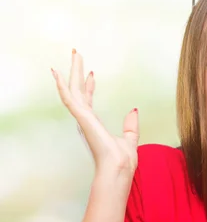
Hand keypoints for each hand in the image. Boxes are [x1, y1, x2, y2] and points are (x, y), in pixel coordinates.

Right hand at [51, 49, 138, 177]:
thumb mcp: (130, 139)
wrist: (119, 168)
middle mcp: (86, 120)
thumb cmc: (122, 160)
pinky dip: (62, 86)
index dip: (90, 86)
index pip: (90, 101)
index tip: (92, 74)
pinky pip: (69, 99)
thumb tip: (134, 111)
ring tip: (74, 53)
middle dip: (77, 72)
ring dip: (72, 71)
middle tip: (77, 54)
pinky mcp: (82, 119)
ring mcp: (83, 119)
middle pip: (78, 91)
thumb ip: (130, 126)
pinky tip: (57, 74)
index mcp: (95, 124)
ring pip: (73, 90)